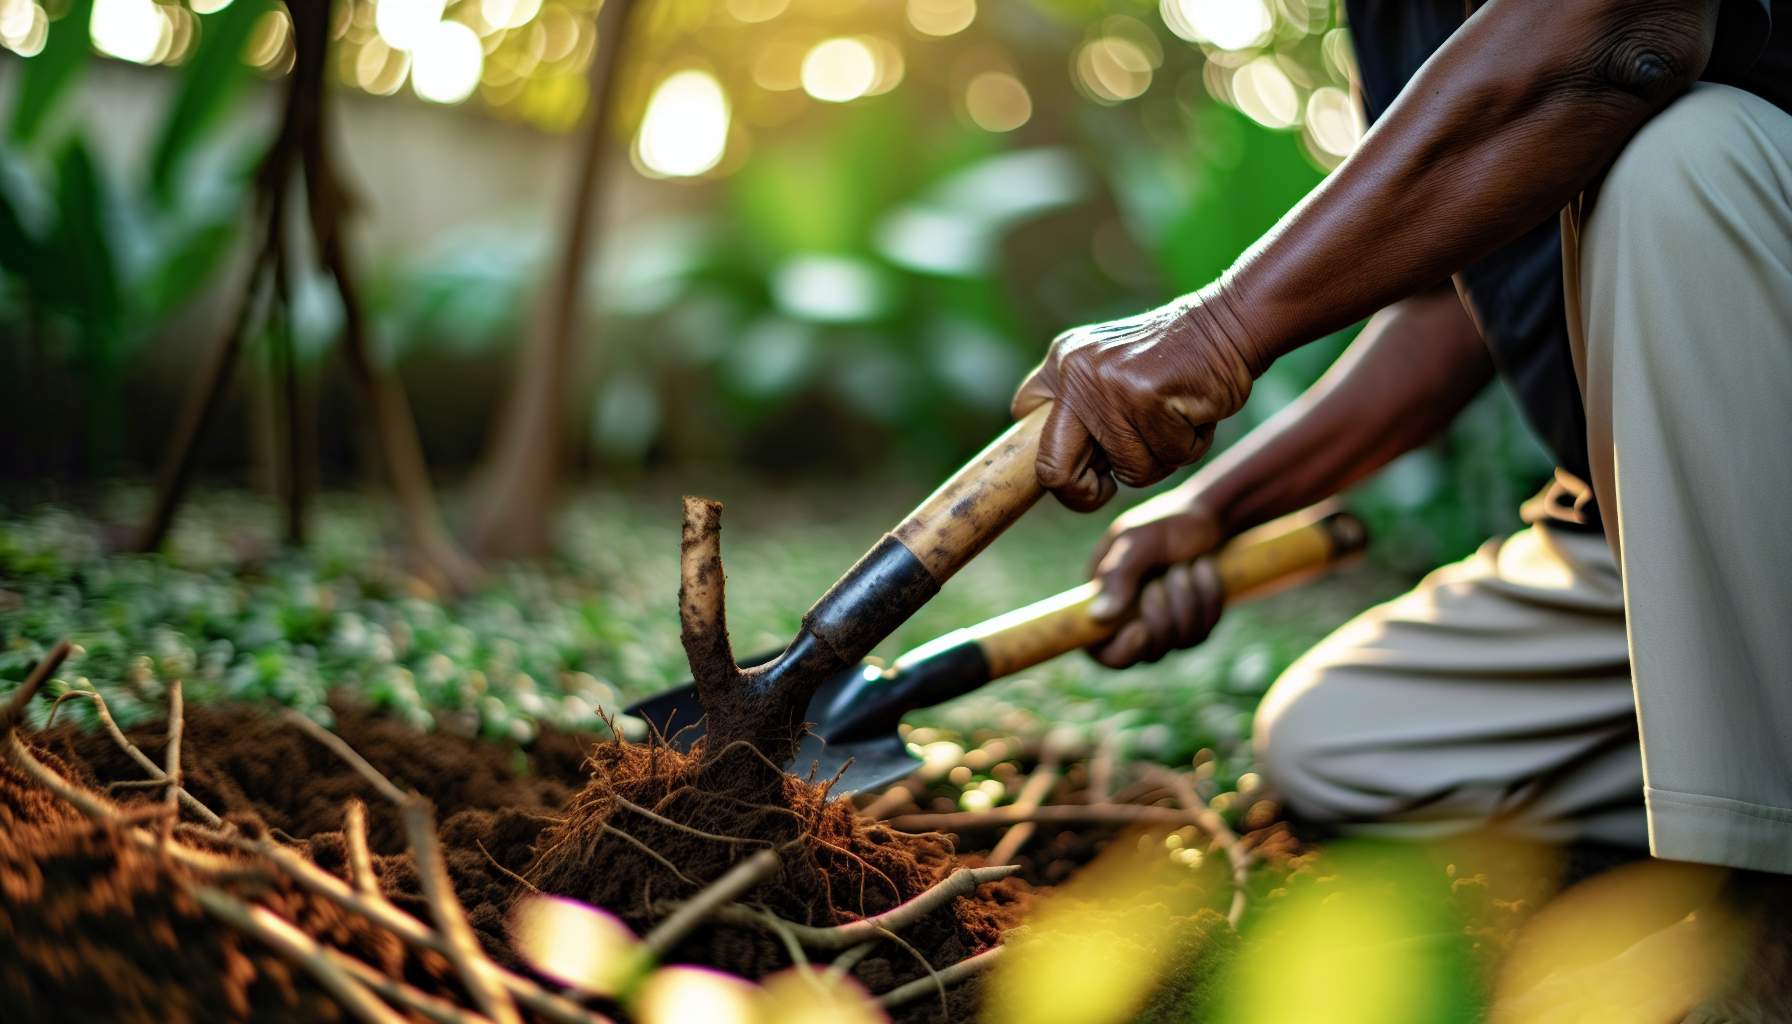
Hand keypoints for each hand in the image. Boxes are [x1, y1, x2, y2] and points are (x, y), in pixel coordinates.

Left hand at [1012, 287, 1261, 511]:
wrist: (1228, 323)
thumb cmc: (1173, 362)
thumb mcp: (1110, 369)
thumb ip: (1083, 411)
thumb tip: (1058, 474)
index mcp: (1061, 364)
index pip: (1024, 422)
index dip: (1052, 466)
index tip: (1081, 473)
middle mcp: (1076, 372)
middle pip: (1052, 470)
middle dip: (1081, 494)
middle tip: (1104, 490)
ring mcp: (1110, 385)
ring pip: (1128, 470)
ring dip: (1161, 459)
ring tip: (1175, 422)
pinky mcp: (1148, 398)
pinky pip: (1166, 458)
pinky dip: (1189, 447)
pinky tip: (1194, 413)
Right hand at [1085, 487, 1227, 668]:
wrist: (1207, 515)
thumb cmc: (1166, 522)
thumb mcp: (1137, 540)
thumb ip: (1117, 575)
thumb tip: (1098, 616)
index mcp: (1104, 600)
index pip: (1101, 650)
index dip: (1120, 651)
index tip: (1139, 629)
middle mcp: (1131, 619)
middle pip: (1147, 652)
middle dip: (1164, 614)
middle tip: (1171, 574)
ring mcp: (1165, 625)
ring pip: (1179, 641)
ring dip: (1189, 600)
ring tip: (1187, 565)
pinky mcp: (1194, 624)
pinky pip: (1204, 630)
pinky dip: (1208, 597)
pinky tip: (1205, 568)